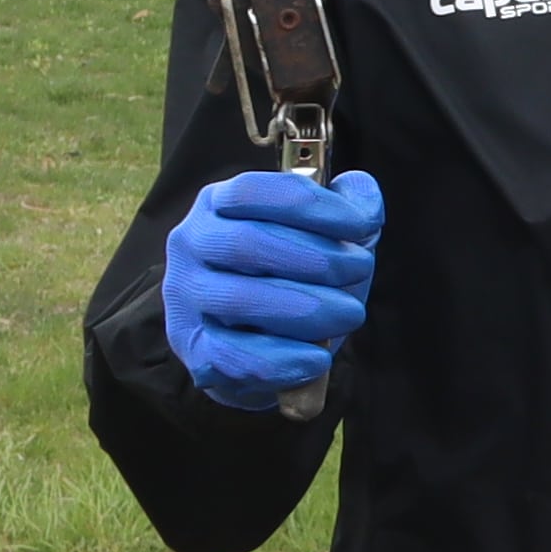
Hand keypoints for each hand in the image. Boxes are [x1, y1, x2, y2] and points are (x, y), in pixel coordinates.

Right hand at [168, 169, 381, 409]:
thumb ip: (351, 209)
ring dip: (306, 309)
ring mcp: (186, 299)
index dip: (311, 205)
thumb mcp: (328, 236)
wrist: (264, 343)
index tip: (364, 225)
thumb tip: (363, 198)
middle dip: (317, 258)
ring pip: (238, 300)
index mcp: (220, 205)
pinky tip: (316, 358)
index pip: (252, 192)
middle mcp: (193, 246)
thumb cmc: (299, 276)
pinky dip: (280, 359)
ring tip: (350, 314)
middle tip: (361, 269)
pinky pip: (230, 355)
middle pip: (246, 244)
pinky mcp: (192, 350)